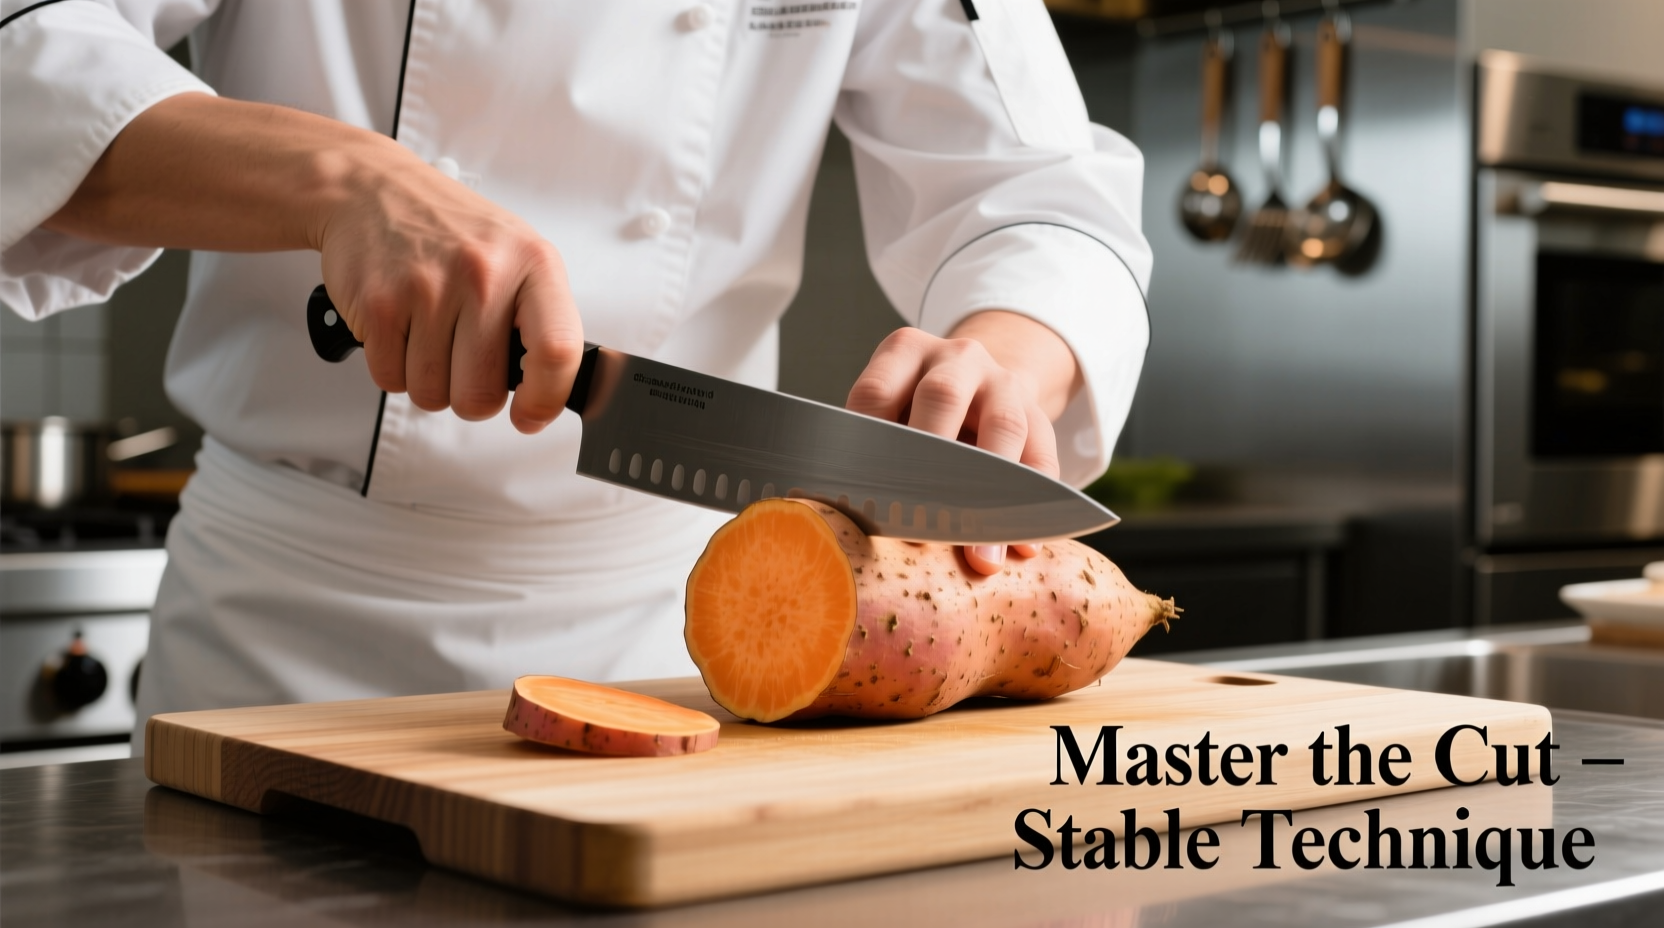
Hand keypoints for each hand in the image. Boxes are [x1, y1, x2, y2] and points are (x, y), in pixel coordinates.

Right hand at [316, 149, 584, 432]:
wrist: (373, 189)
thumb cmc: (452, 231)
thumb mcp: (518, 257)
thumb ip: (541, 319)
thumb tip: (548, 391)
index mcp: (533, 264)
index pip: (556, 352)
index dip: (545, 399)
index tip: (530, 415)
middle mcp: (483, 274)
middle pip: (481, 394)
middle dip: (470, 395)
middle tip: (463, 361)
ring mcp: (428, 288)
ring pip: (432, 394)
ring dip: (429, 381)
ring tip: (429, 334)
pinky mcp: (379, 304)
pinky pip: (390, 380)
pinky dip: (393, 368)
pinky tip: (401, 329)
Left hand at [846, 312, 1081, 574]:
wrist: (981, 381)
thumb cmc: (916, 409)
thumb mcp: (889, 408)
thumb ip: (870, 451)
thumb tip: (840, 514)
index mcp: (904, 352)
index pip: (877, 393)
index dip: (868, 446)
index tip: (862, 500)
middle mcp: (956, 358)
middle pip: (942, 398)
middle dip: (930, 461)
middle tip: (919, 523)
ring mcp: (1003, 382)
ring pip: (1004, 426)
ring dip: (990, 494)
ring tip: (980, 554)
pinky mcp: (1038, 414)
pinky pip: (1043, 458)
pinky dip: (1034, 505)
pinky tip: (1023, 546)